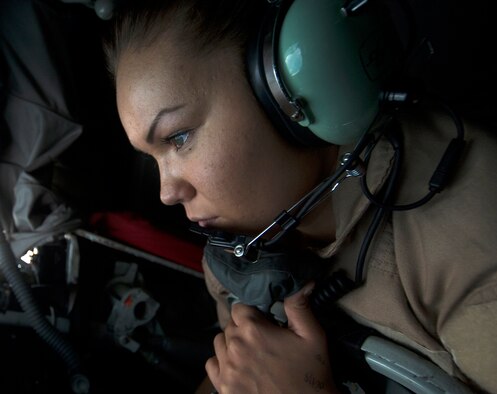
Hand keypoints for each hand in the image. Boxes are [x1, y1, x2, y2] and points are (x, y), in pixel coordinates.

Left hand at [205, 283, 337, 393]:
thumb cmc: (310, 375)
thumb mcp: (312, 336)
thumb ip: (299, 306)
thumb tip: (301, 282)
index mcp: (253, 330)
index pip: (240, 307)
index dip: (253, 313)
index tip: (265, 322)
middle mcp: (235, 346)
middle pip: (230, 324)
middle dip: (245, 328)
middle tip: (264, 340)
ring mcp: (227, 369)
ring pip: (220, 343)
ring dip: (232, 344)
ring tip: (252, 354)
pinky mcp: (223, 387)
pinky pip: (212, 365)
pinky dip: (222, 363)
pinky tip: (240, 367)